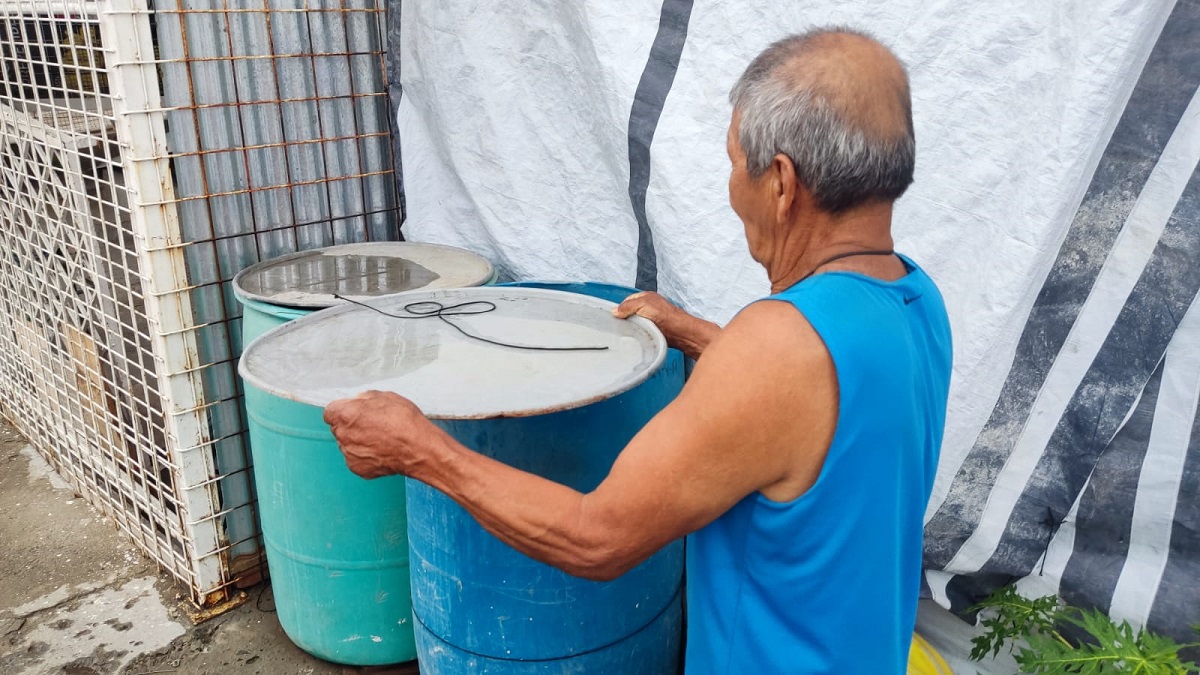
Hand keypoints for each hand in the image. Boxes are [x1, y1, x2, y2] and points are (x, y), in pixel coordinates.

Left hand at [323, 390, 439, 478]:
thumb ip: (364, 398)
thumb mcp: (386, 397)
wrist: (418, 448)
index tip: (353, 411)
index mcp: (346, 415)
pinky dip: (365, 456)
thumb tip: (357, 401)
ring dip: (358, 441)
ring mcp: (349, 454)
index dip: (342, 410)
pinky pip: (356, 459)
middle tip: (372, 424)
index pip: (329, 412)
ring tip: (380, 439)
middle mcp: (343, 435)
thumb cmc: (404, 421)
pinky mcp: (358, 468)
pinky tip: (381, 451)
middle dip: (351, 426)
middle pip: (339, 428)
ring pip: (347, 445)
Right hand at [614, 292, 719, 360]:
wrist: (679, 331)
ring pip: (635, 322)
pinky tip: (635, 337)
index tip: (615, 318)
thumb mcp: (643, 304)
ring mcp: (651, 318)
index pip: (627, 301)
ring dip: (631, 327)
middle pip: (630, 312)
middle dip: (625, 318)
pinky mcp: (653, 329)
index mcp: (645, 297)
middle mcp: (648, 306)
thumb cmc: (664, 315)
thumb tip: (615, 312)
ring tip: (627, 332)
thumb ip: (628, 306)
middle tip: (619, 326)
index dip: (620, 309)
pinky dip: (637, 333)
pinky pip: (640, 331)